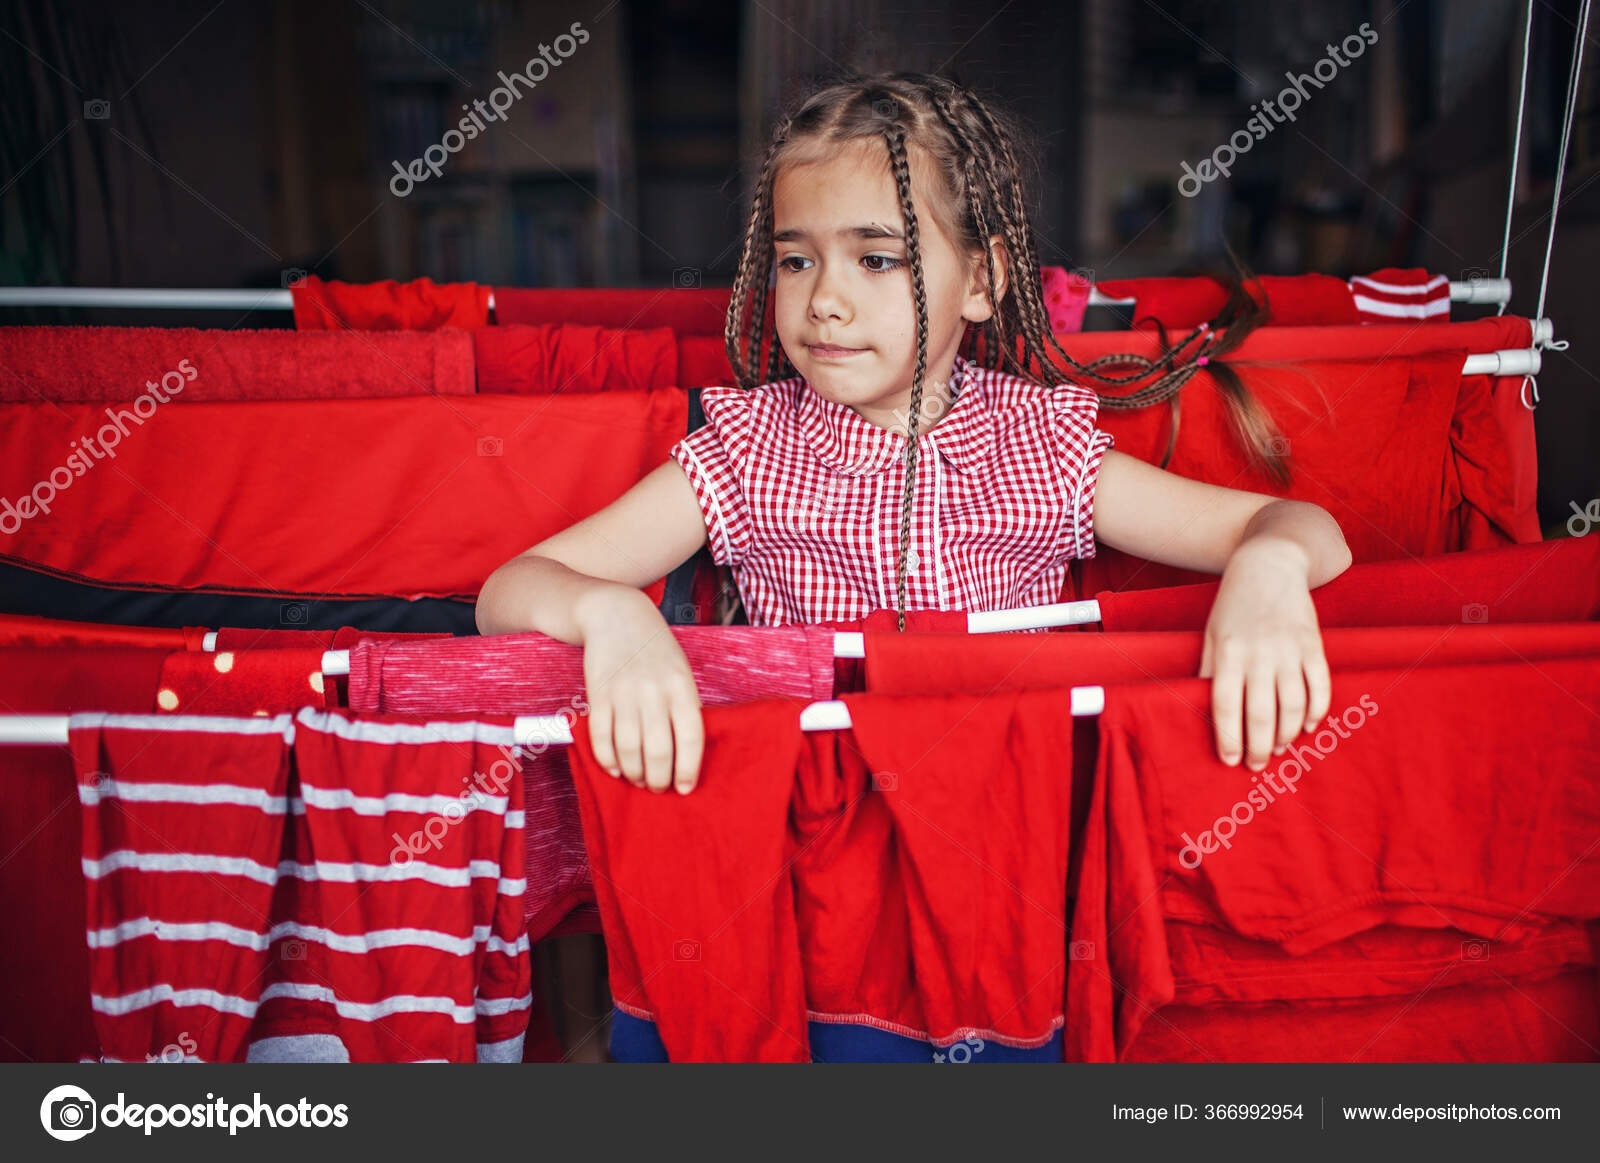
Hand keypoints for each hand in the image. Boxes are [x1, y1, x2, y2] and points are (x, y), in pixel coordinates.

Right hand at [577, 588, 704, 792]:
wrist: (616, 616)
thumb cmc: (656, 650)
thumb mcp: (681, 672)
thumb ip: (683, 707)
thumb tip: (683, 755)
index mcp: (681, 687)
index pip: (690, 739)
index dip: (688, 770)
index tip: (685, 788)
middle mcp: (653, 692)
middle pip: (658, 751)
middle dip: (658, 779)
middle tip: (658, 788)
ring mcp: (623, 694)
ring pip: (629, 749)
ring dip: (635, 774)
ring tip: (639, 780)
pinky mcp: (598, 695)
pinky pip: (601, 738)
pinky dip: (608, 760)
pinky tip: (617, 769)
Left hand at [1199, 540, 1331, 769]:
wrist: (1269, 564)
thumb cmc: (1233, 606)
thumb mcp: (1212, 634)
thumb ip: (1210, 671)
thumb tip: (1207, 710)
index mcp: (1228, 652)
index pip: (1226, 706)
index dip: (1228, 737)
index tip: (1229, 760)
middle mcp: (1259, 654)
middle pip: (1261, 713)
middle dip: (1259, 746)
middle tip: (1257, 764)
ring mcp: (1289, 649)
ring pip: (1292, 706)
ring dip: (1287, 734)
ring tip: (1280, 748)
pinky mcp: (1313, 644)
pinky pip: (1319, 686)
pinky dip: (1316, 711)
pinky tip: (1307, 727)